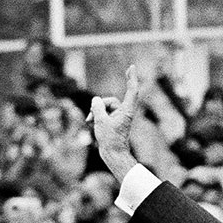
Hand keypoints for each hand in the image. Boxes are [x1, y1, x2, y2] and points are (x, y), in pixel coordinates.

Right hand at [87, 65, 141, 182]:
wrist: (113, 155)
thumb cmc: (110, 140)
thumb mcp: (100, 121)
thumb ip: (97, 108)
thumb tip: (95, 99)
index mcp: (127, 111)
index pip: (131, 91)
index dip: (131, 78)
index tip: (131, 67)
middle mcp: (124, 113)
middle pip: (111, 101)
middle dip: (99, 106)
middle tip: (92, 117)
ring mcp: (119, 117)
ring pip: (105, 107)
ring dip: (96, 113)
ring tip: (90, 122)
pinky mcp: (113, 122)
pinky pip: (103, 114)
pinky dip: (97, 117)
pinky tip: (90, 124)